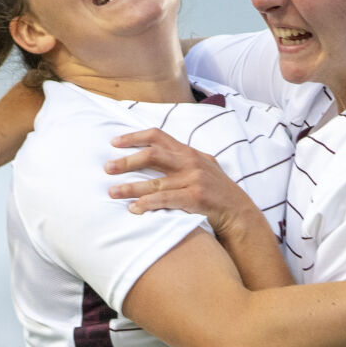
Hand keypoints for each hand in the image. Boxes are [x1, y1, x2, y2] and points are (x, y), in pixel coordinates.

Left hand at [105, 129, 263, 233]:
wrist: (238, 210)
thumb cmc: (215, 190)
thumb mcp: (201, 166)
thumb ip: (181, 159)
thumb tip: (156, 153)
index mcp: (188, 152)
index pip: (158, 136)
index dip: (134, 137)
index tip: (114, 143)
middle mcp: (190, 162)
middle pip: (152, 155)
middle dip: (126, 161)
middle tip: (107, 168)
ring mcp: (193, 179)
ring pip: (154, 181)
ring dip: (130, 187)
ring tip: (112, 192)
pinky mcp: (195, 197)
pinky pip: (165, 199)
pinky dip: (148, 204)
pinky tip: (134, 208)